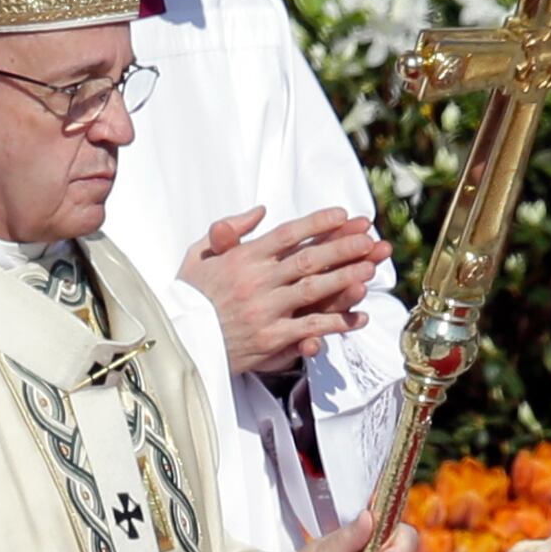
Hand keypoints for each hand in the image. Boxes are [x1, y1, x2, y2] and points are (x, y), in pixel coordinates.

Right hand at [174, 205, 390, 373]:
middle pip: (308, 259)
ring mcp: (266, 311)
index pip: (287, 235)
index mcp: (242, 258)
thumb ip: (230, 229)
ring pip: (314, 290)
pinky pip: (311, 327)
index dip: (318, 223)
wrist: (178, 340)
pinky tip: (359, 316)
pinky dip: (337, 322)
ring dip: (346, 279)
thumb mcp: (199, 254)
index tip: (343, 215)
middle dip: (342, 247)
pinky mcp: (271, 339)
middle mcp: (256, 282)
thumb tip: (261, 210)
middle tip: (370, 239)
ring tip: (372, 269)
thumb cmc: (189, 296)